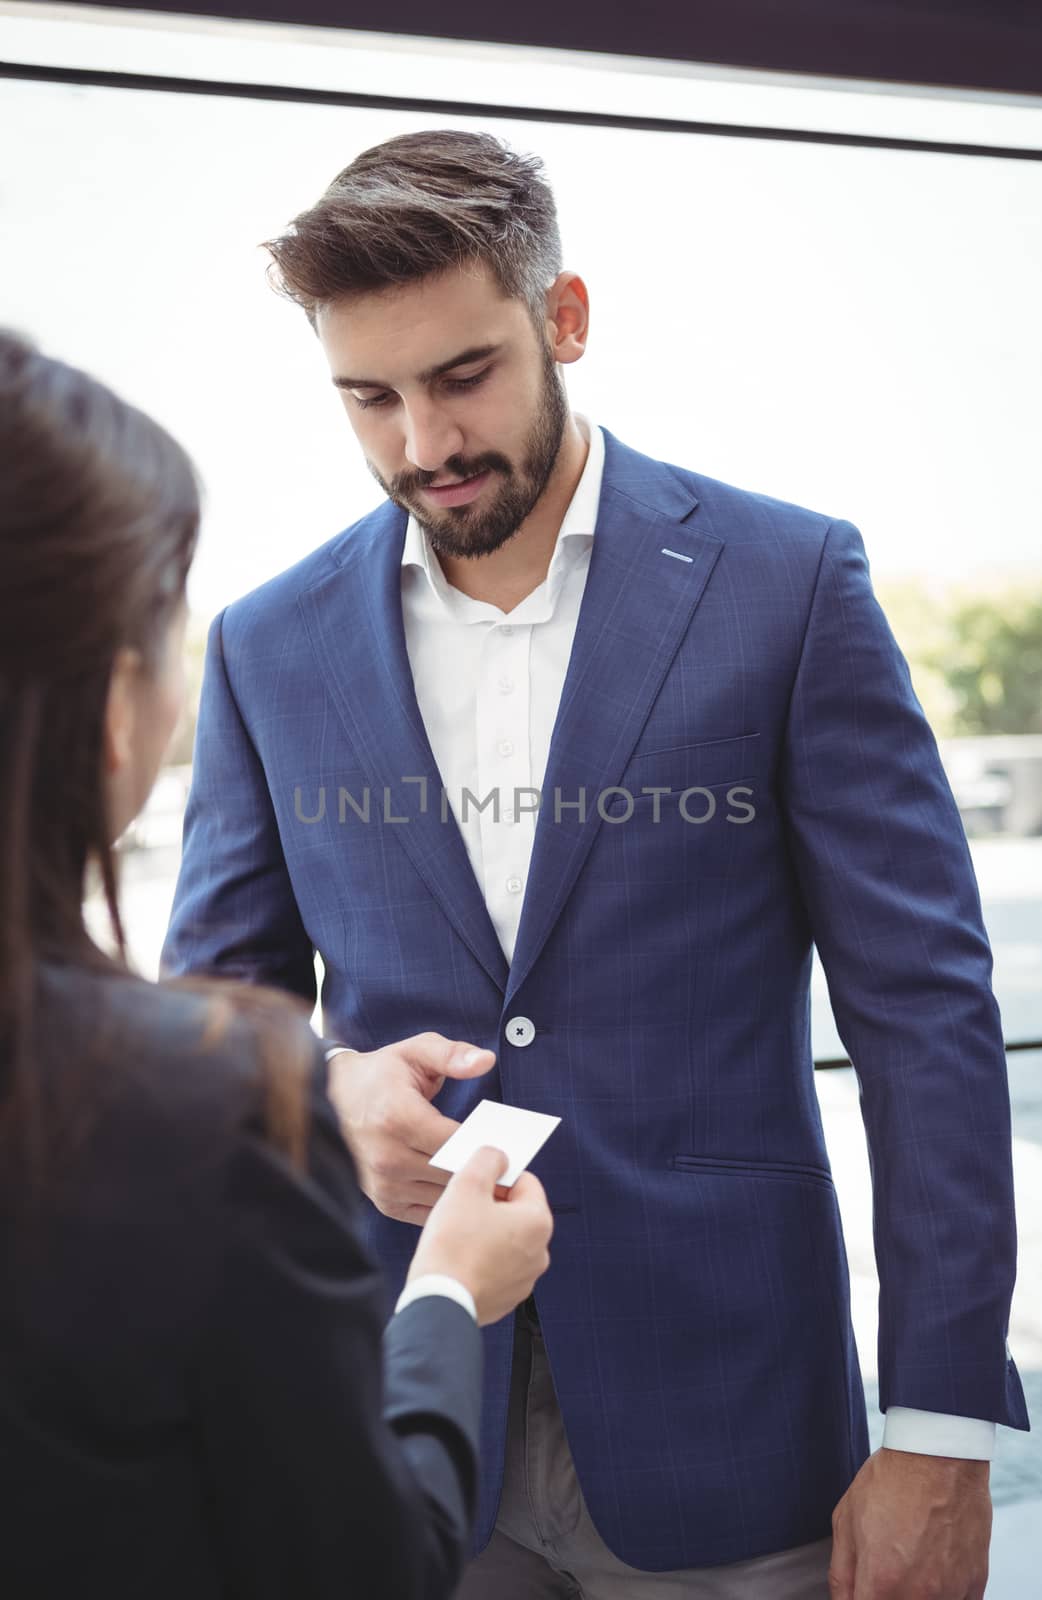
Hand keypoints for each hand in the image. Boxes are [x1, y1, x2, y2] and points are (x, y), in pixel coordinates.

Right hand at [327, 1032, 495, 1223]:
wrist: (329, 1099)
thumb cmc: (382, 1074)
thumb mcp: (415, 1051)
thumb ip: (452, 1055)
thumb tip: (486, 1061)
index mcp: (396, 1117)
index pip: (454, 1142)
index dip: (484, 1146)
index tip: (510, 1145)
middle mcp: (387, 1156)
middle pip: (451, 1174)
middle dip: (483, 1172)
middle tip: (513, 1170)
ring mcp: (383, 1184)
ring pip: (443, 1197)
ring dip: (469, 1193)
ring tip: (497, 1184)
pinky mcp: (384, 1201)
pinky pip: (428, 1211)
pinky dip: (449, 1203)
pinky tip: (466, 1193)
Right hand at [407, 1145, 553, 1325]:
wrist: (438, 1301)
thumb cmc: (452, 1242)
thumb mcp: (466, 1184)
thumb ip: (487, 1160)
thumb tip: (497, 1156)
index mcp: (538, 1221)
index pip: (525, 1182)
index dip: (497, 1177)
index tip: (474, 1183)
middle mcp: (540, 1252)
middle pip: (517, 1212)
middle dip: (491, 1206)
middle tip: (462, 1208)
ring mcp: (525, 1280)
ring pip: (506, 1241)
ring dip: (486, 1233)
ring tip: (457, 1236)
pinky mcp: (507, 1299)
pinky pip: (497, 1268)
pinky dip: (482, 1260)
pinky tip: (459, 1260)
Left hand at [829, 1446, 990, 1598]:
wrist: (939, 1455)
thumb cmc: (893, 1480)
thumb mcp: (846, 1520)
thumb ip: (841, 1575)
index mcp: (880, 1582)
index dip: (860, 1598)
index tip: (863, 1587)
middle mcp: (918, 1596)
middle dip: (884, 1594)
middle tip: (886, 1569)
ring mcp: (950, 1593)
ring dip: (914, 1594)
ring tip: (911, 1562)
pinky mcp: (975, 1585)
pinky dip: (942, 1593)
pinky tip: (933, 1565)